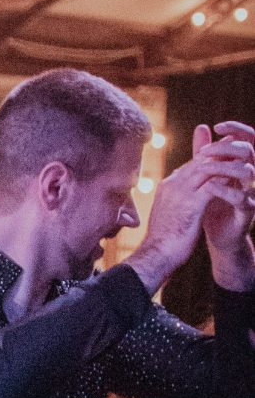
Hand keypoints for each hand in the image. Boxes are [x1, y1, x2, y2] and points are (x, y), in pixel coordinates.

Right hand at [131, 133, 254, 290]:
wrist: (156, 255)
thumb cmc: (162, 239)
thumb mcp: (168, 213)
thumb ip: (176, 201)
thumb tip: (184, 200)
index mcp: (167, 186)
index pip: (190, 164)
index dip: (208, 156)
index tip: (222, 151)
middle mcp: (173, 184)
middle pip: (199, 161)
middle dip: (219, 152)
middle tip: (235, 143)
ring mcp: (180, 193)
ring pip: (206, 169)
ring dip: (224, 162)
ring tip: (241, 157)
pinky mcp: (191, 204)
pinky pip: (212, 185)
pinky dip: (225, 180)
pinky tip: (238, 178)